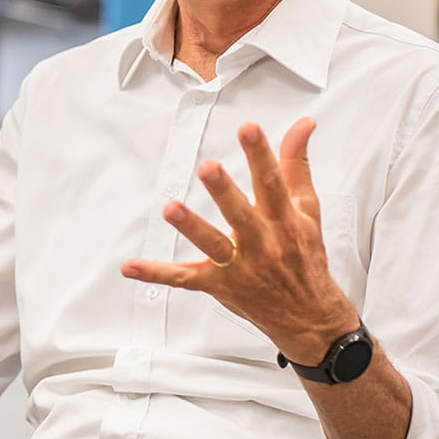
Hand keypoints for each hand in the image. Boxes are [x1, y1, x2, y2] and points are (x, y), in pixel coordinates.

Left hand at [121, 118, 358, 363]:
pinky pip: (183, 278)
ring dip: (191, 227)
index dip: (260, 154)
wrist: (308, 315)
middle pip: (241, 213)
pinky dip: (155, 274)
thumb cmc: (304, 255)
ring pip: (212, 245)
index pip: (272, 182)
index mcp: (284, 220)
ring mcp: (239, 267)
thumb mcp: (307, 209)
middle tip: (208, 167)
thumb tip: (303, 124)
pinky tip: (130, 267)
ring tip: (171, 208)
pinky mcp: (219, 285)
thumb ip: (297, 164)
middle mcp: (262, 243)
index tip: (248, 129)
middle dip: (224, 190)